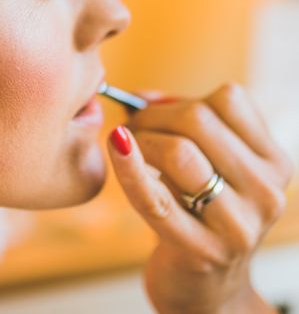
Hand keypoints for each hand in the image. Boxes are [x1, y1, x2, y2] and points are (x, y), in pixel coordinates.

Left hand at [107, 82, 293, 313]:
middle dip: (152, 116)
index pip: (230, 99)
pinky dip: (129, 166)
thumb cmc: (200, 214)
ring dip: (140, 141)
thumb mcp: (209, 165)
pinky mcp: (201, 250)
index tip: (156, 113)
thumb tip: (138, 98)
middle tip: (131, 128)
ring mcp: (238, 225)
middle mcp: (265, 191)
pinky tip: (115, 146)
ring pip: (180, 152)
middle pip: (199, 120)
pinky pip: (154, 196)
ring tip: (127, 150)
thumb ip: (181, 125)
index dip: (182, 99)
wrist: (207, 291)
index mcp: (273, 162)